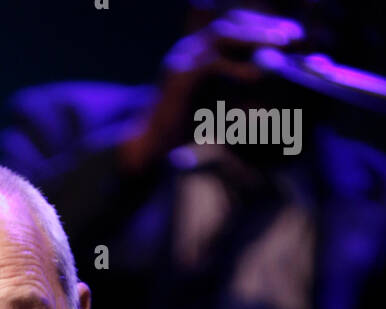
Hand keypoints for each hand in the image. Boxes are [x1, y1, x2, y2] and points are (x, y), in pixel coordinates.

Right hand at [119, 8, 306, 173]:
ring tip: (283, 46)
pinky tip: (258, 76)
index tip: (292, 34)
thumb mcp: (217, 102)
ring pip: (224, 36)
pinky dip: (237, 68)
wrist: (150, 148)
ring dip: (256, 37)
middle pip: (231, 23)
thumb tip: (267, 81)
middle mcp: (188, 49)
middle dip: (265, 26)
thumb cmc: (184, 130)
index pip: (234, 25)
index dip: (263, 25)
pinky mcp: (179, 79)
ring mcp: (181, 60)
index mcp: (197, 50)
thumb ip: (237, 88)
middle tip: (295, 35)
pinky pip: (212, 65)